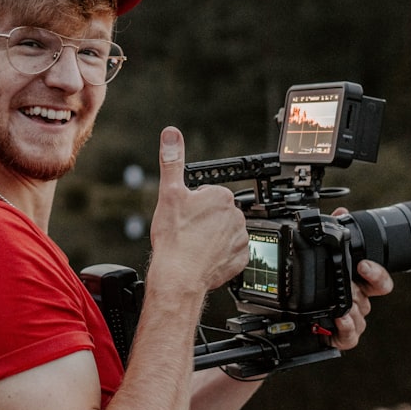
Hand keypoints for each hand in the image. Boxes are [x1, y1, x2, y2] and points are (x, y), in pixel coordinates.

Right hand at [149, 127, 248, 292]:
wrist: (179, 275)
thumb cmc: (174, 237)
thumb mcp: (169, 193)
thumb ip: (172, 160)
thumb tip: (171, 134)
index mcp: (221, 196)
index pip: (208, 194)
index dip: (193, 205)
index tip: (185, 216)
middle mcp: (236, 215)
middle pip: (217, 213)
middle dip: (204, 220)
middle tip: (188, 231)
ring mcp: (240, 238)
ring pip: (224, 232)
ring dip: (212, 238)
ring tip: (195, 245)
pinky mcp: (241, 259)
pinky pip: (231, 253)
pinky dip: (219, 255)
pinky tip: (204, 257)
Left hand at [326, 204, 394, 350]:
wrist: (303, 316)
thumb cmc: (322, 287)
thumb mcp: (327, 257)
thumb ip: (336, 232)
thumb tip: (341, 212)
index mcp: (359, 284)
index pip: (379, 280)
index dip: (376, 273)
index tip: (363, 265)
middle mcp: (359, 301)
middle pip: (368, 298)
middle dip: (356, 292)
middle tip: (346, 288)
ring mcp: (352, 319)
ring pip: (360, 316)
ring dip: (351, 309)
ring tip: (341, 305)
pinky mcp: (342, 336)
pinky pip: (351, 337)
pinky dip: (347, 329)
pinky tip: (339, 320)